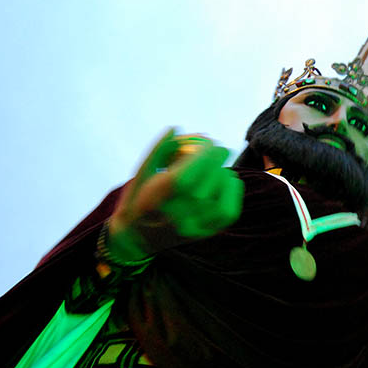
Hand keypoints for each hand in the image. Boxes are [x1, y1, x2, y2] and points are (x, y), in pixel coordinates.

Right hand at [107, 128, 243, 260]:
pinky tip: (222, 183)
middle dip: (216, 158)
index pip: (190, 173)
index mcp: (159, 197)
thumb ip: (159, 150)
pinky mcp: (206, 233)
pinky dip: (231, 190)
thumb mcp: (140, 173)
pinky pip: (230, 210)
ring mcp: (195, 226)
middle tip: (214, 151)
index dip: (204, 153)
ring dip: (222, 173)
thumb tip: (177, 127)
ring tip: (211, 171)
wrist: (135, 239)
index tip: (209, 141)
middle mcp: (179, 214)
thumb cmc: (137, 199)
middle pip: (210, 180)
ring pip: (222, 193)